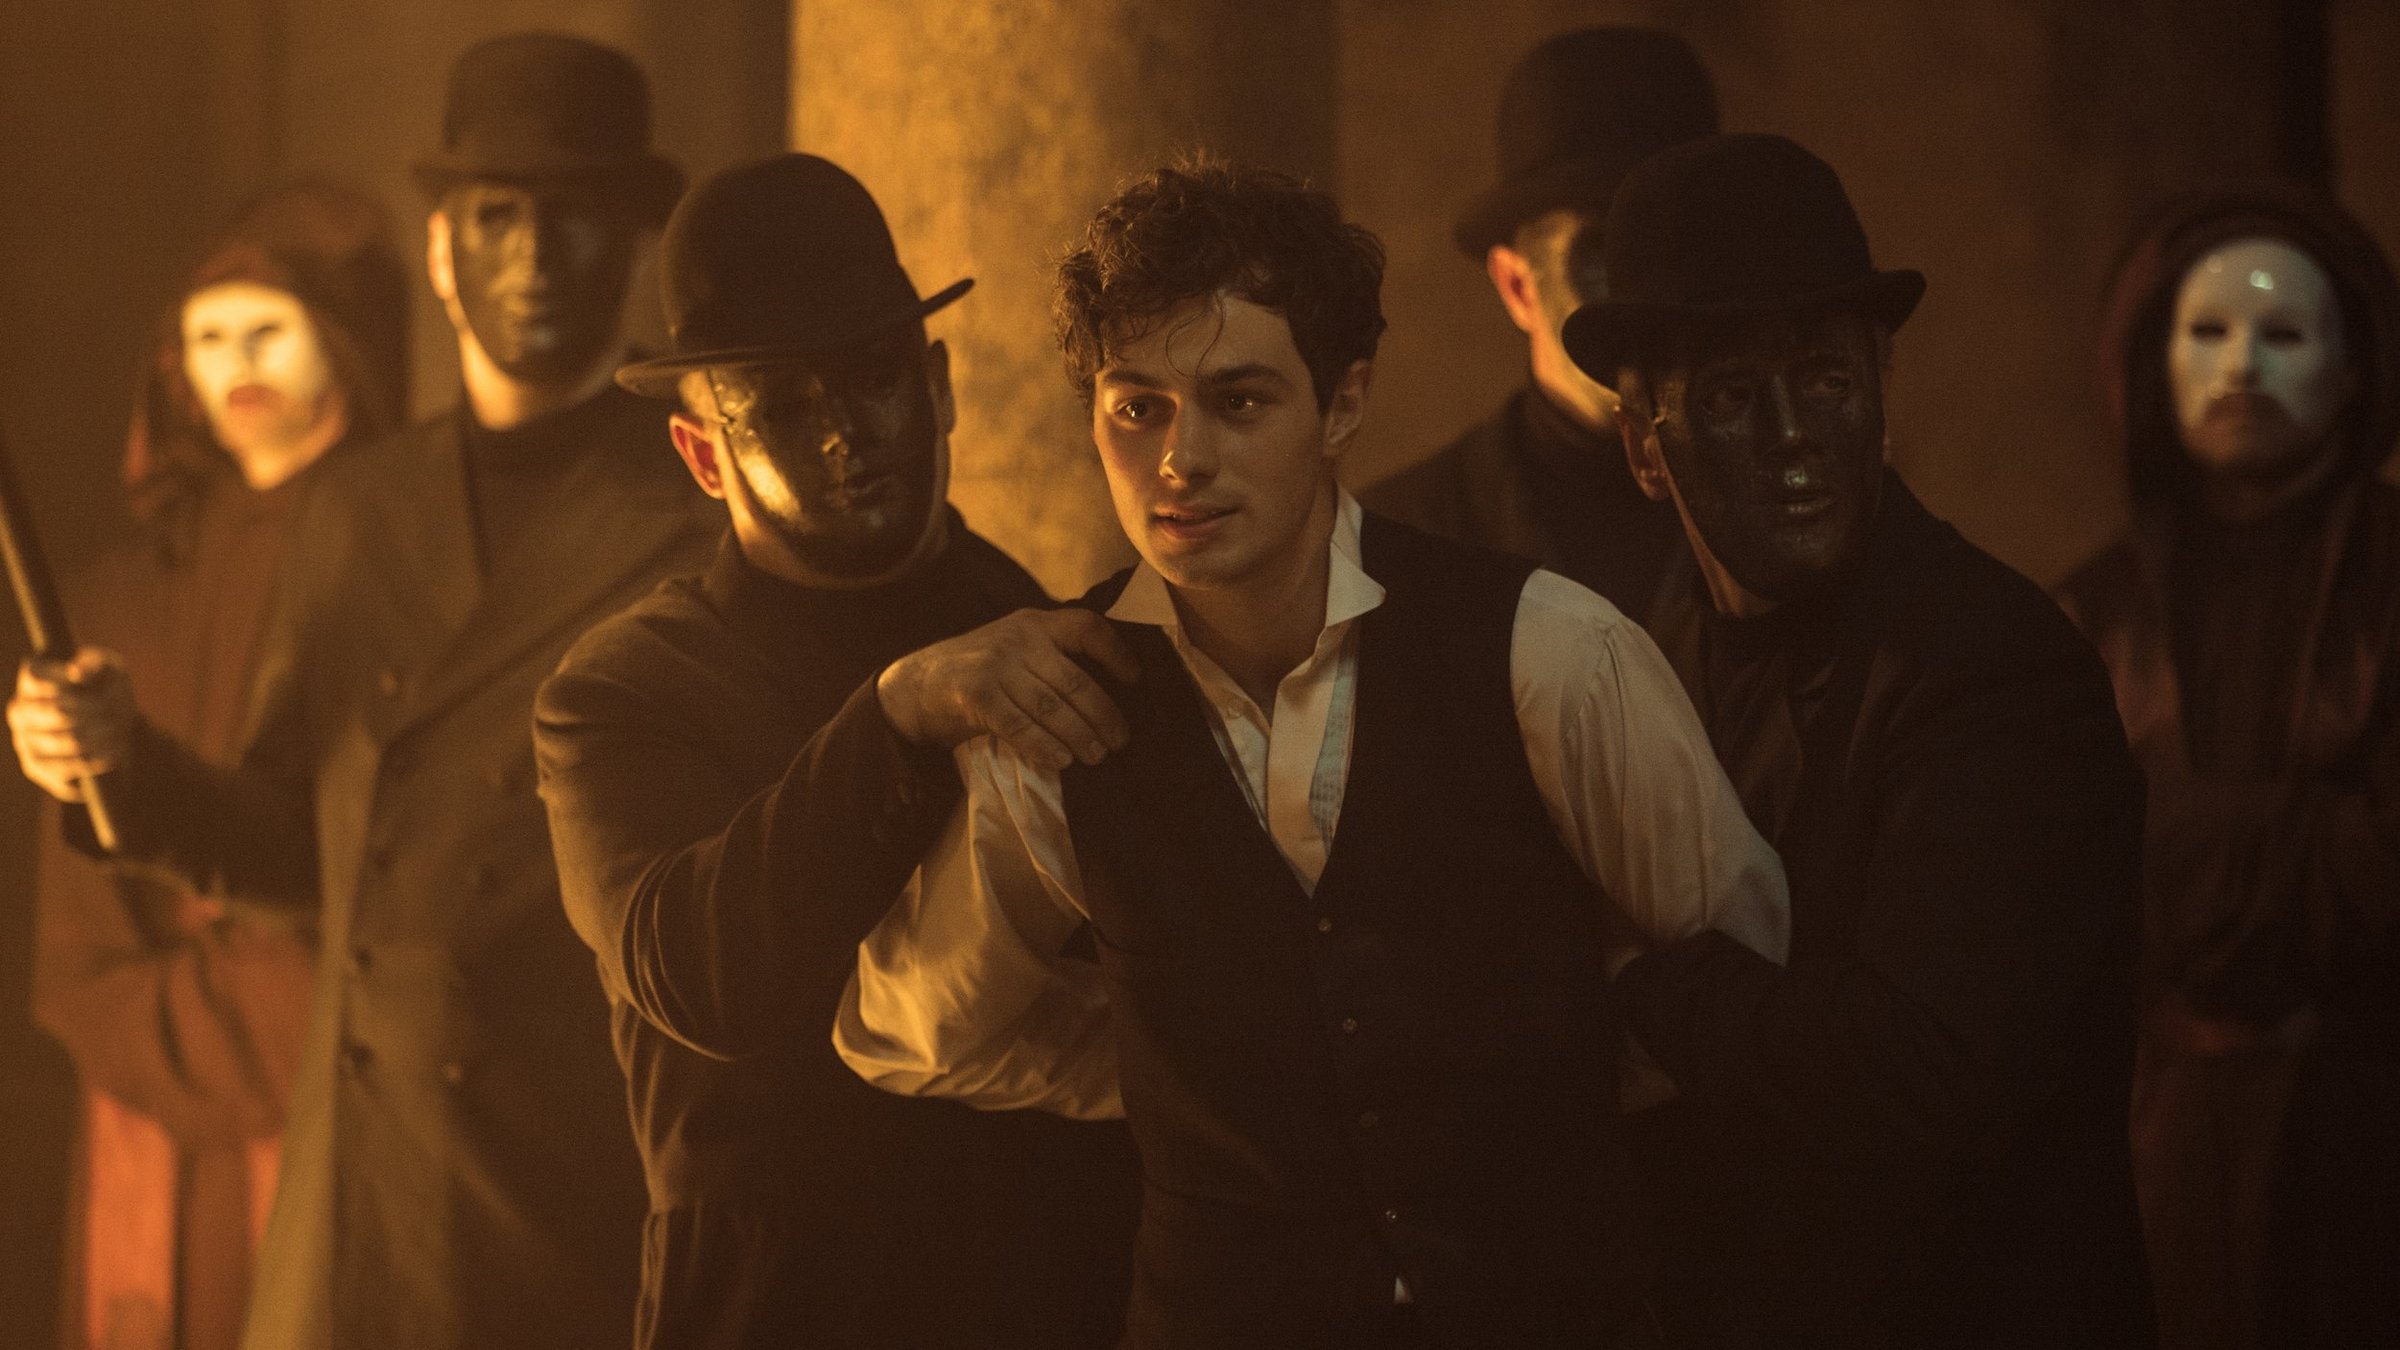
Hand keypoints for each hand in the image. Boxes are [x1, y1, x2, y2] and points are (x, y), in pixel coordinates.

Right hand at [9, 647, 137, 802]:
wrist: (115, 728)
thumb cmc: (108, 690)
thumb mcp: (110, 669)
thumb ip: (95, 664)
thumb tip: (76, 672)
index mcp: (32, 680)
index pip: (38, 679)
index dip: (71, 685)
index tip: (100, 689)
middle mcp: (19, 709)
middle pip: (56, 712)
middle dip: (95, 713)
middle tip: (118, 713)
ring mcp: (23, 739)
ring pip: (65, 740)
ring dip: (100, 737)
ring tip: (118, 731)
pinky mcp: (36, 767)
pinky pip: (65, 767)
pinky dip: (93, 761)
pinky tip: (111, 753)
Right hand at [877, 608, 1138, 771]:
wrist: (914, 684)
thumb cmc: (976, 674)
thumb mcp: (1014, 652)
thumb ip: (1050, 663)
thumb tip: (1102, 705)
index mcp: (1034, 624)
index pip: (1086, 627)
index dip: (1116, 652)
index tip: (1135, 679)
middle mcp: (1019, 638)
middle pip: (1075, 679)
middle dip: (1103, 714)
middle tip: (1120, 741)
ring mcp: (997, 663)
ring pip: (1051, 706)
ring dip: (1079, 735)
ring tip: (1097, 756)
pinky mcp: (976, 692)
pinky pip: (1019, 724)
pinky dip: (1043, 745)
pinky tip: (1060, 760)